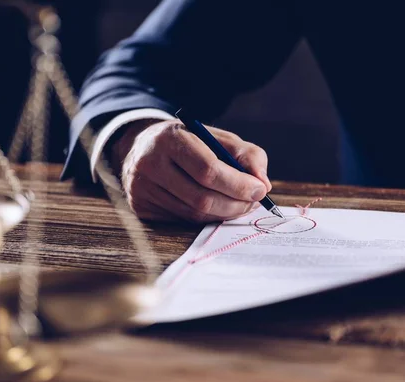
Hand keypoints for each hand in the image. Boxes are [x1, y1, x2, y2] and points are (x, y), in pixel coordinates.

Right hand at [112, 119, 270, 222]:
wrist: (143, 147)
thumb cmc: (189, 142)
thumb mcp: (217, 137)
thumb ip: (246, 155)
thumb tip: (262, 185)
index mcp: (170, 139)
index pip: (208, 170)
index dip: (238, 184)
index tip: (259, 190)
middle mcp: (150, 164)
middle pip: (201, 198)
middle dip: (235, 204)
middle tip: (253, 202)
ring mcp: (142, 188)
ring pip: (194, 214)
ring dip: (223, 213)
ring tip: (239, 204)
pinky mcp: (141, 207)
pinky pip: (183, 220)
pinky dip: (205, 217)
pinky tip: (215, 207)